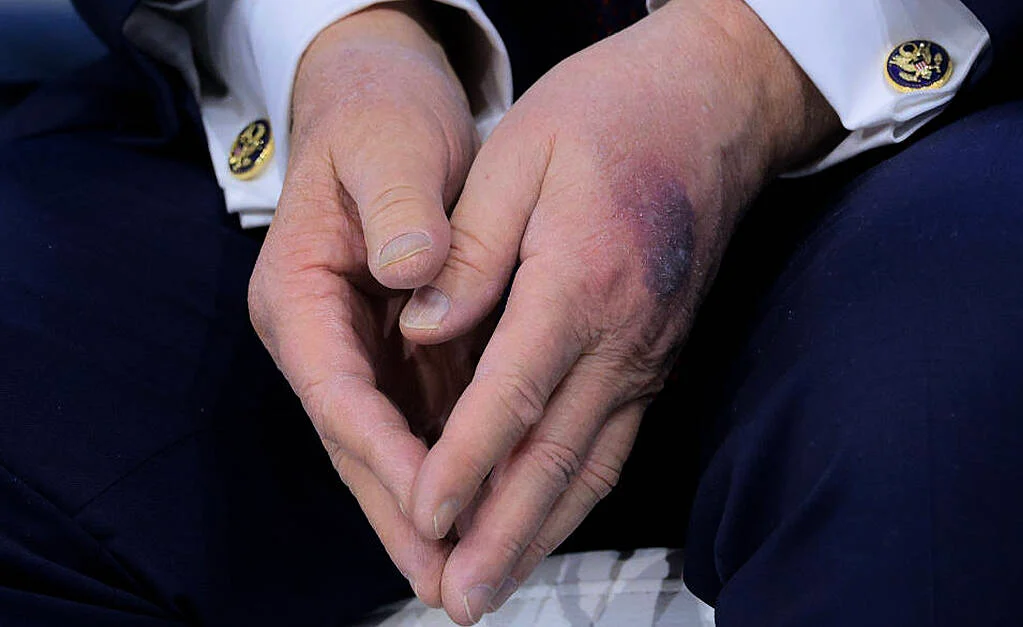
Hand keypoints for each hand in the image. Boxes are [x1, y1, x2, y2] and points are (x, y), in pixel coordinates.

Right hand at [247, 4, 478, 606]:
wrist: (383, 107)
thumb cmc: (379, 122)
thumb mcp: (387, 149)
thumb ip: (397, 209)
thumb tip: (414, 269)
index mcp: (300, 296)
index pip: (337, 393)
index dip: (383, 455)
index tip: (433, 505)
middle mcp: (324, 338)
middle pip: (359, 444)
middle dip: (404, 515)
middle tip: (449, 582)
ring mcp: (363, 352)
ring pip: (394, 448)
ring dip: (431, 511)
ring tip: (474, 571)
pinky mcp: (403, 353)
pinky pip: (427, 424)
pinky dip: (456, 469)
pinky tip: (494, 508)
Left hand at [396, 0, 840, 621]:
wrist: (717, 103)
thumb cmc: (613, 112)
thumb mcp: (522, 151)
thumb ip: (473, 248)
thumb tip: (423, 329)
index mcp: (581, 281)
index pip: (513, 397)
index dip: (463, 466)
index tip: (421, 519)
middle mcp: (625, 334)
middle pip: (558, 457)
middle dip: (504, 536)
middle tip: (461, 598)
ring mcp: (649, 351)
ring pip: (593, 464)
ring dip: (542, 533)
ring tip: (496, 586)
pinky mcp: (657, 354)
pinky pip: (616, 441)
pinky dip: (576, 496)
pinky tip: (546, 523)